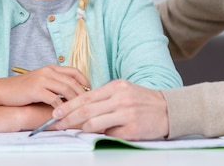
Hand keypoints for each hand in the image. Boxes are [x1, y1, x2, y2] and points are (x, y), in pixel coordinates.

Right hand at [1, 64, 89, 107]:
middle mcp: (48, 71)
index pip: (74, 71)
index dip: (84, 81)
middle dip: (82, 93)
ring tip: (78, 110)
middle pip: (72, 81)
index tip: (90, 91)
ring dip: (74, 100)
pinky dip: (61, 107)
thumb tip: (72, 93)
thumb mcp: (41, 80)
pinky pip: (54, 99)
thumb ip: (55, 83)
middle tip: (87, 104)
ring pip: (66, 89)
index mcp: (51, 68)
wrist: (4, 90)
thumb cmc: (23, 89)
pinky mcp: (36, 90)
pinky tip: (63, 114)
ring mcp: (42, 80)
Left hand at [52, 79, 168, 140]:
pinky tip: (94, 136)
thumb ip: (104, 99)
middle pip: (86, 109)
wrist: (168, 110)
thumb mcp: (124, 91)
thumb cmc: (143, 100)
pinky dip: (100, 135)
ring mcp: (126, 114)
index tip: (56, 113)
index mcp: (117, 86)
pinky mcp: (132, 129)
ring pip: (94, 122)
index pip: (86, 96)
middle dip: (67, 118)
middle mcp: (120, 98)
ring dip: (80, 128)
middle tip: (55, 125)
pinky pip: (109, 134)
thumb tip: (81, 109)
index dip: (68, 105)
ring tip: (72, 131)